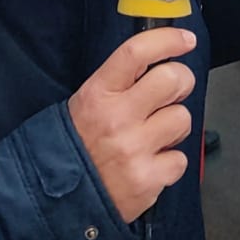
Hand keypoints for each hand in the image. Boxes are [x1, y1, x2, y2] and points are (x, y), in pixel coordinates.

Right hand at [68, 28, 196, 221]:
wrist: (55, 199)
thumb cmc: (76, 145)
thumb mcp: (85, 103)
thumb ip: (119, 83)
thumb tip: (159, 62)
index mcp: (98, 94)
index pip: (136, 52)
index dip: (167, 40)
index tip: (184, 40)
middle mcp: (117, 118)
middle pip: (173, 80)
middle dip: (181, 83)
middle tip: (171, 93)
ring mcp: (134, 149)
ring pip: (183, 119)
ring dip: (174, 126)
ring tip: (153, 136)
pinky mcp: (148, 179)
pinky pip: (180, 159)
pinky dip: (169, 162)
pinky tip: (149, 164)